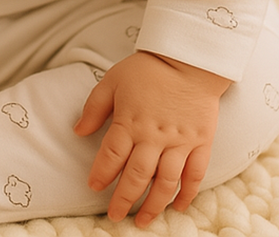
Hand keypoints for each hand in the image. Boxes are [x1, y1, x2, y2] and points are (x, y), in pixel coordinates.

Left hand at [73, 51, 229, 226]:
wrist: (188, 58)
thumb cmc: (148, 68)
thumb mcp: (113, 80)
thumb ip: (94, 107)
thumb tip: (78, 131)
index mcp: (130, 121)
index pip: (112, 156)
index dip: (101, 175)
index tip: (94, 187)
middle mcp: (154, 137)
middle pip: (136, 176)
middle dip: (124, 200)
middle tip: (115, 216)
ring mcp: (179, 142)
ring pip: (165, 183)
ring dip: (153, 205)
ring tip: (143, 221)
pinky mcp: (200, 142)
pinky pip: (195, 175)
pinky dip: (187, 194)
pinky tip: (177, 206)